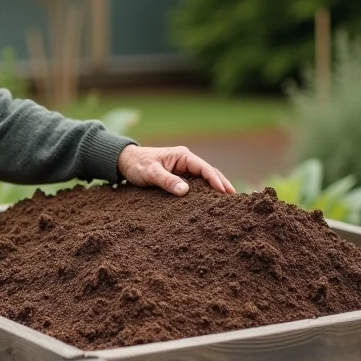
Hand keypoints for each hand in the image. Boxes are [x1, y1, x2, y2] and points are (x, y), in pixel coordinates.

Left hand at [116, 145, 234, 195]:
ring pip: (204, 180)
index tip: (225, 193)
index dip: (216, 180)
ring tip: (228, 204)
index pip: (205, 168)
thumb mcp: (150, 173)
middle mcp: (186, 162)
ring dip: (216, 189)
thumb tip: (185, 191)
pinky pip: (195, 186)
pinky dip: (204, 193)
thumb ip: (166, 180)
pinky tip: (210, 203)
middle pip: (210, 174)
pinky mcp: (179, 178)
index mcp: (183, 156)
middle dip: (222, 185)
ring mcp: (184, 170)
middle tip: (234, 200)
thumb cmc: (137, 165)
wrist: (125, 163)